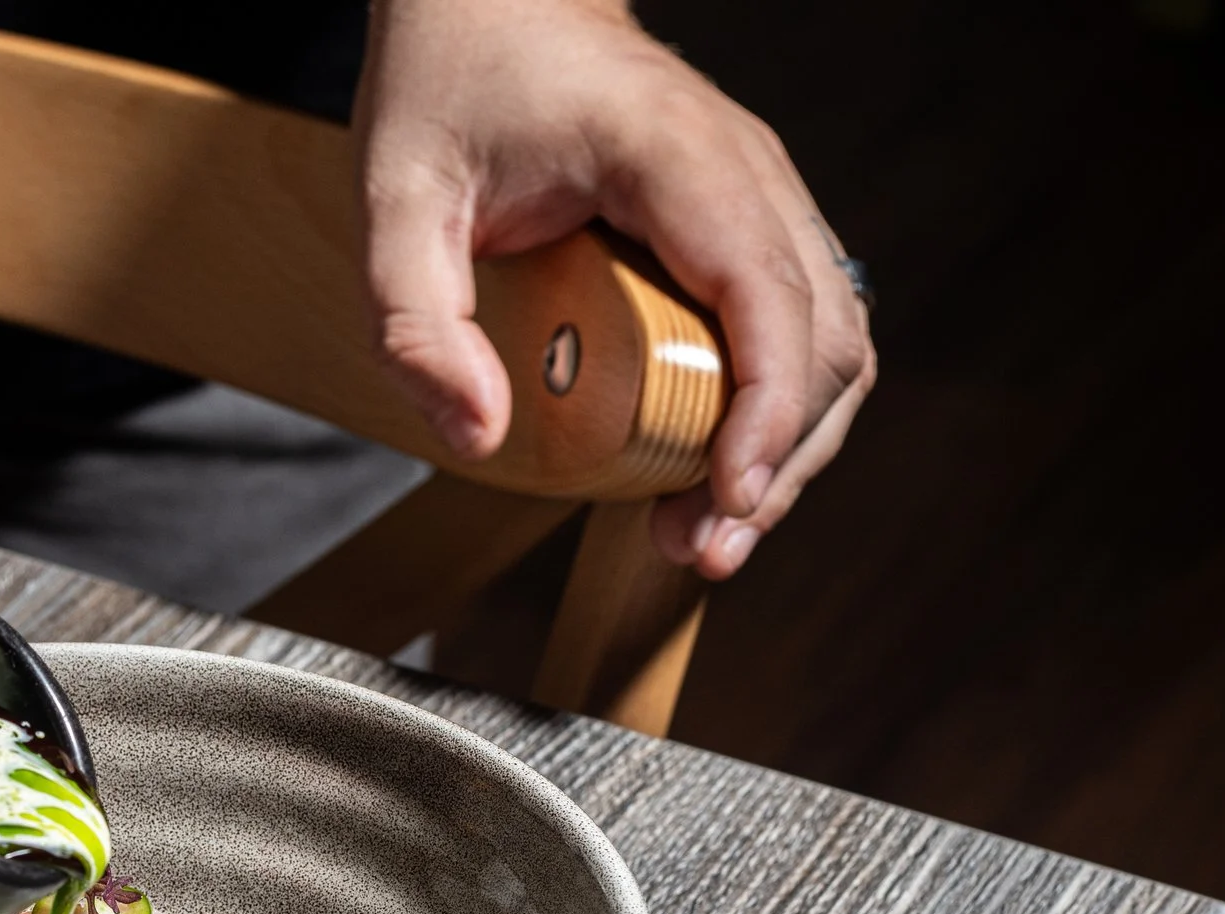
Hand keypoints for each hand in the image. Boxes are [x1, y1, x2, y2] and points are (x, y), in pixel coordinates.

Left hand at [355, 0, 875, 575]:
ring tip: (702, 529)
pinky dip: (771, 408)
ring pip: (832, 340)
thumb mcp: (393, 203)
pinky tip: (707, 468)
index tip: (729, 501)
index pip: (770, 298)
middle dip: (779, 461)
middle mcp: (746, 175)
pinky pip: (796, 327)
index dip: (768, 415)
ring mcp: (757, 197)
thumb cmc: (448, 84)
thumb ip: (415, 324)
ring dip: (786, 447)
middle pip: (827, 338)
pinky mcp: (743, 225)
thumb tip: (476, 438)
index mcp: (678, 159)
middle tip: (702, 549)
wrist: (485, 0)